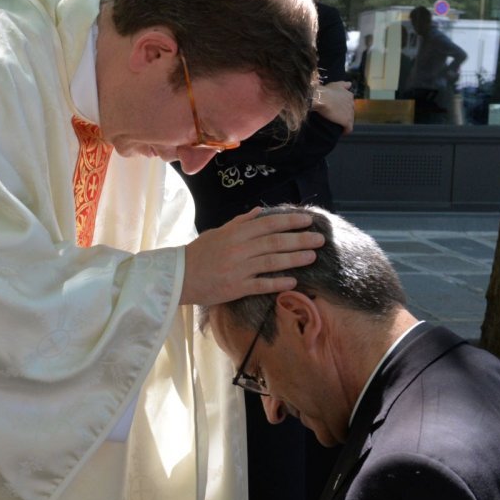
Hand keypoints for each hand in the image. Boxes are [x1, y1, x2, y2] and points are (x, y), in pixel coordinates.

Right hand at [180, 208, 323, 305]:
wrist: (179, 276)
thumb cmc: (198, 254)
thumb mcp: (217, 232)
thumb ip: (240, 222)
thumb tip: (260, 211)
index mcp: (235, 233)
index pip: (268, 224)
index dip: (290, 221)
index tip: (308, 220)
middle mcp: (239, 248)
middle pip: (275, 242)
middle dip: (300, 239)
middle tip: (320, 239)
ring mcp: (238, 268)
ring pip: (272, 261)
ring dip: (295, 258)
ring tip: (312, 257)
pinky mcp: (236, 287)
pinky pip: (261, 284)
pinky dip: (278, 282)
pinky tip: (293, 281)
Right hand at [312, 81, 354, 133]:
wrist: (322, 98)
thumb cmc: (326, 91)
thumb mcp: (336, 84)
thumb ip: (344, 84)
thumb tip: (350, 84)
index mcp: (349, 96)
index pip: (349, 104)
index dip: (344, 108)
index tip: (338, 110)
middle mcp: (352, 104)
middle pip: (351, 112)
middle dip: (345, 115)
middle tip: (337, 118)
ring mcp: (350, 114)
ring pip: (350, 120)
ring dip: (345, 123)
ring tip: (338, 126)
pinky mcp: (346, 122)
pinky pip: (349, 129)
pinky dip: (346, 131)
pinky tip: (342, 133)